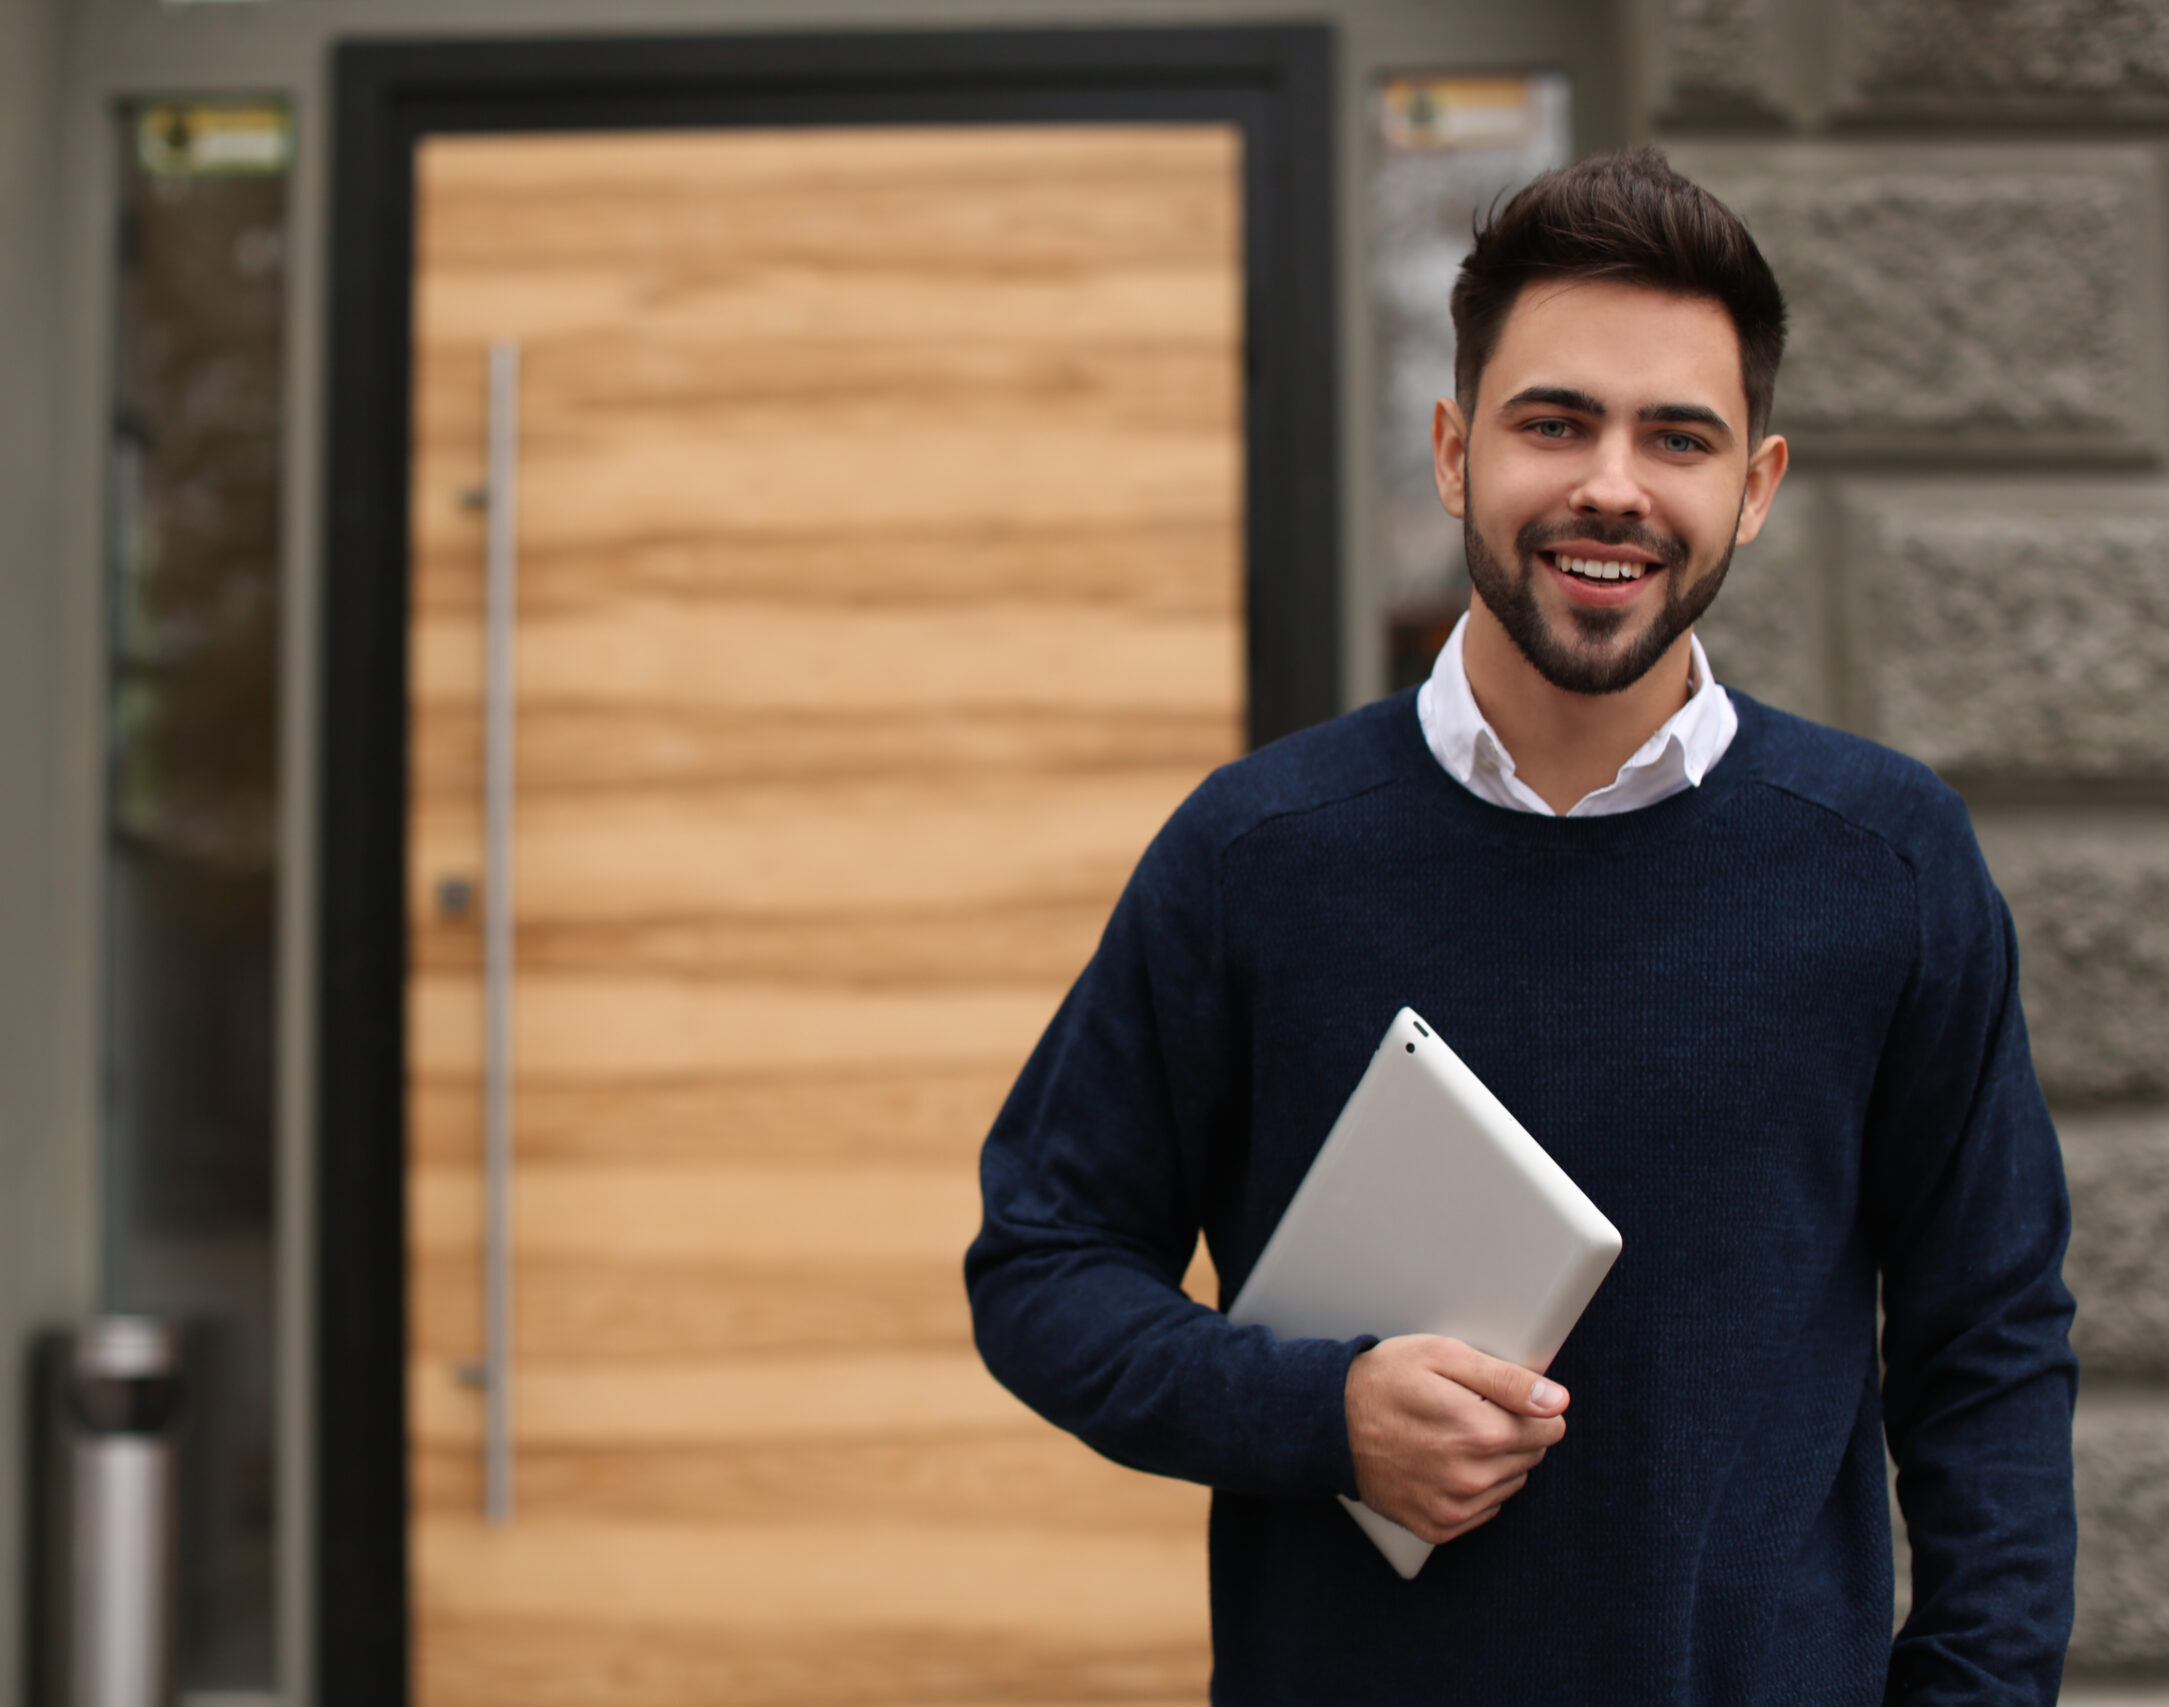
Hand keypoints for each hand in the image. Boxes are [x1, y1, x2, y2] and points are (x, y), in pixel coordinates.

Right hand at [1344, 1335, 1568, 1544]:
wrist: (1328, 1422)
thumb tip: (1557, 1401)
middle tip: (1468, 1410)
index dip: (1530, 1406)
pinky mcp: (1438, 1527)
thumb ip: (1507, 1379)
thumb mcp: (1444, 1356)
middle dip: (1512, 1431)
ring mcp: (1453, 1507)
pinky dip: (1472, 1486)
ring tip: (1451, 1434)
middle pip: (1533, 1455)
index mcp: (1479, 1430)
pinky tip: (1442, 1461)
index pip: (1550, 1426)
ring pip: (1512, 1483)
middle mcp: (1471, 1477)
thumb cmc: (1386, 1379)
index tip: (1498, 1396)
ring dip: (1494, 1460)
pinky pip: (1485, 1509)